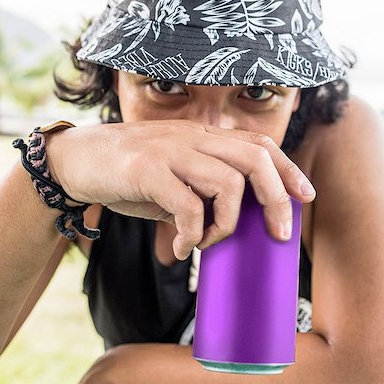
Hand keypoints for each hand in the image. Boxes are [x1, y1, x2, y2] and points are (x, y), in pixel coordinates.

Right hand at [46, 120, 315, 259]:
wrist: (79, 159)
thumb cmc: (132, 172)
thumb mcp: (175, 177)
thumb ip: (202, 193)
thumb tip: (226, 226)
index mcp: (203, 137)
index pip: (258, 144)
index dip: (287, 169)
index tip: (304, 197)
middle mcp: (193, 138)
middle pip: (254, 160)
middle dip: (275, 199)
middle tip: (277, 234)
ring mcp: (171, 151)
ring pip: (227, 183)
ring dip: (225, 224)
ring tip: (207, 243)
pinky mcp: (147, 169)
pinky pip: (187, 206)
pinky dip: (192, 234)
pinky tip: (181, 247)